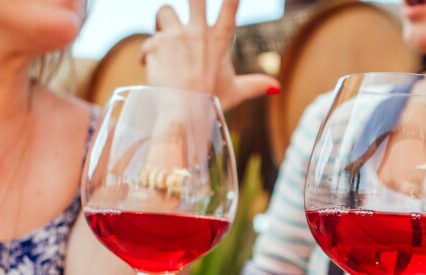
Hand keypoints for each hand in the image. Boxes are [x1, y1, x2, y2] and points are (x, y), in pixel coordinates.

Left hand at [141, 0, 278, 110]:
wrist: (183, 113)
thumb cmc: (210, 103)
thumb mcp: (235, 91)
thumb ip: (255, 84)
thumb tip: (277, 87)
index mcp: (219, 40)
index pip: (230, 6)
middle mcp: (198, 33)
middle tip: (191, 6)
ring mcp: (177, 36)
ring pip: (164, 10)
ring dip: (162, 23)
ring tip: (165, 41)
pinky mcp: (157, 44)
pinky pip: (148, 42)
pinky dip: (148, 55)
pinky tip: (152, 68)